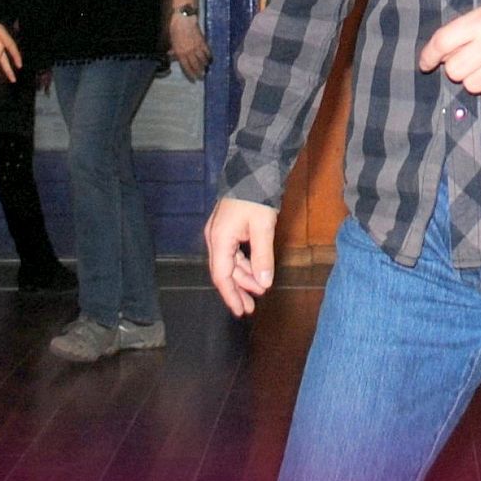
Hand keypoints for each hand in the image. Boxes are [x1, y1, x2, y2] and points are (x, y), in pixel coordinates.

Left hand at [169, 14, 210, 81]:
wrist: (183, 20)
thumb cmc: (175, 30)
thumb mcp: (171, 41)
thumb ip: (173, 51)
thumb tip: (171, 56)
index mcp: (180, 54)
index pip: (186, 68)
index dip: (190, 75)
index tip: (193, 80)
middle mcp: (189, 53)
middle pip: (195, 66)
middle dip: (199, 73)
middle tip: (201, 77)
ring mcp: (196, 47)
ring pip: (202, 60)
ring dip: (204, 66)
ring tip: (206, 69)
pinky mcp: (202, 42)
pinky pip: (207, 52)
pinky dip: (208, 56)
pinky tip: (209, 59)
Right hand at [205, 196, 276, 315]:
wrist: (253, 169)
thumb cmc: (255, 198)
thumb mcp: (263, 228)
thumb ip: (262, 257)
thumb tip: (264, 283)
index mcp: (219, 240)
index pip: (222, 276)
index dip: (231, 296)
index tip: (241, 311)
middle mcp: (215, 238)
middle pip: (224, 271)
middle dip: (238, 290)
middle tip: (251, 308)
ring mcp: (220, 232)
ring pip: (230, 262)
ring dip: (244, 277)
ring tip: (259, 290)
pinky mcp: (228, 227)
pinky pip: (234, 252)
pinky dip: (245, 264)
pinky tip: (256, 271)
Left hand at [416, 0, 480, 107]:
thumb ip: (466, 30)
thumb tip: (442, 54)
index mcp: (480, 21)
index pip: (441, 42)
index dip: (429, 56)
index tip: (427, 63)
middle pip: (454, 70)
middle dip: (457, 68)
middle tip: (472, 61)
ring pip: (471, 87)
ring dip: (476, 81)